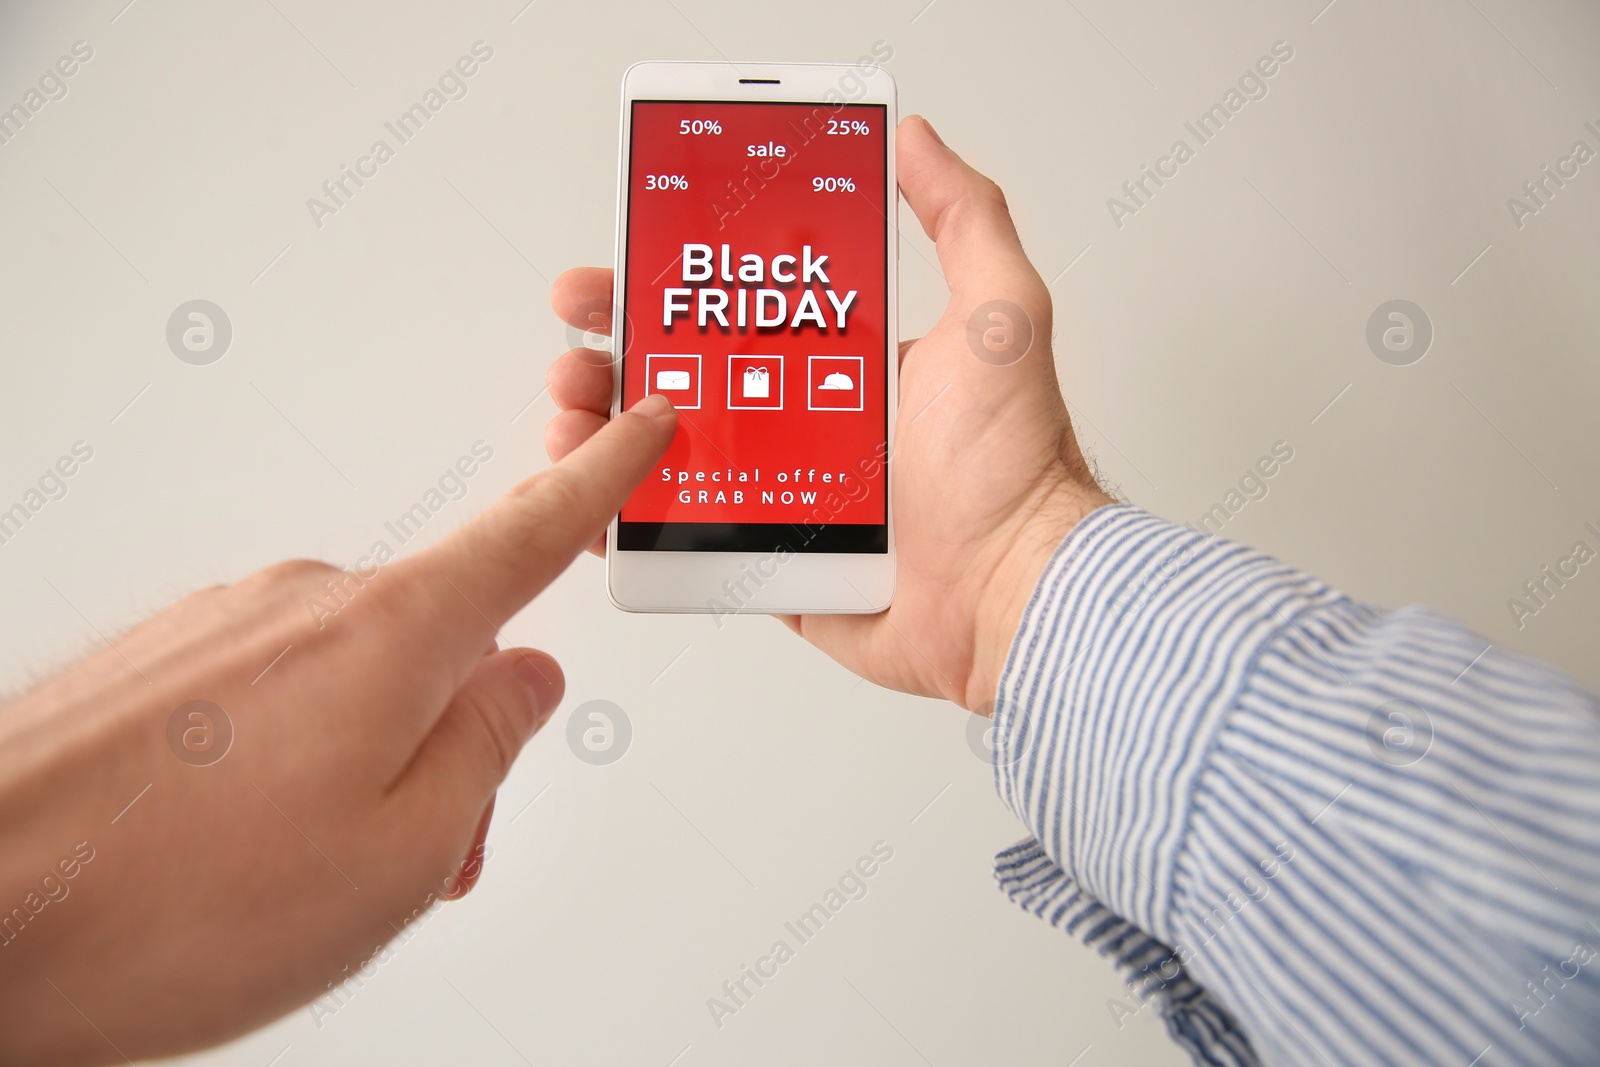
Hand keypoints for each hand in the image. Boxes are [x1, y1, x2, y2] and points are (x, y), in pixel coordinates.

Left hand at [0, 397, 675, 1064]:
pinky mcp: (164, 658)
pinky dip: (289, 764)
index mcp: (394, 634)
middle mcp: (309, 600)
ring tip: (309, 874)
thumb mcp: (403, 856)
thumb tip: (522, 681)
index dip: (604, 475)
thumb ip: (488, 750)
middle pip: (439, 645)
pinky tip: (242, 846)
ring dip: (365, 768)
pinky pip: (273, 695)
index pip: (534, 532)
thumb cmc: (166, 902)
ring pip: (352, 683)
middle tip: (422, 852)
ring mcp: (226, 622)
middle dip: (454, 741)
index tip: (641, 424)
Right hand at [546, 116, 1110, 710]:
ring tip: (574, 421)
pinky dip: (630, 525)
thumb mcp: (999, 313)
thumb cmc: (1010, 465)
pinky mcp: (773, 561)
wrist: (1012, 593)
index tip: (619, 266)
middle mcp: (810, 423)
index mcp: (845, 364)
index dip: (670, 286)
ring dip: (605, 433)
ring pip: (669, 458)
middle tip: (580, 349)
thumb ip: (964, 218)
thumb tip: (915, 139)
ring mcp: (785, 494)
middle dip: (616, 357)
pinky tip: (591, 505)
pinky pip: (686, 540)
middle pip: (686, 378)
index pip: (737, 309)